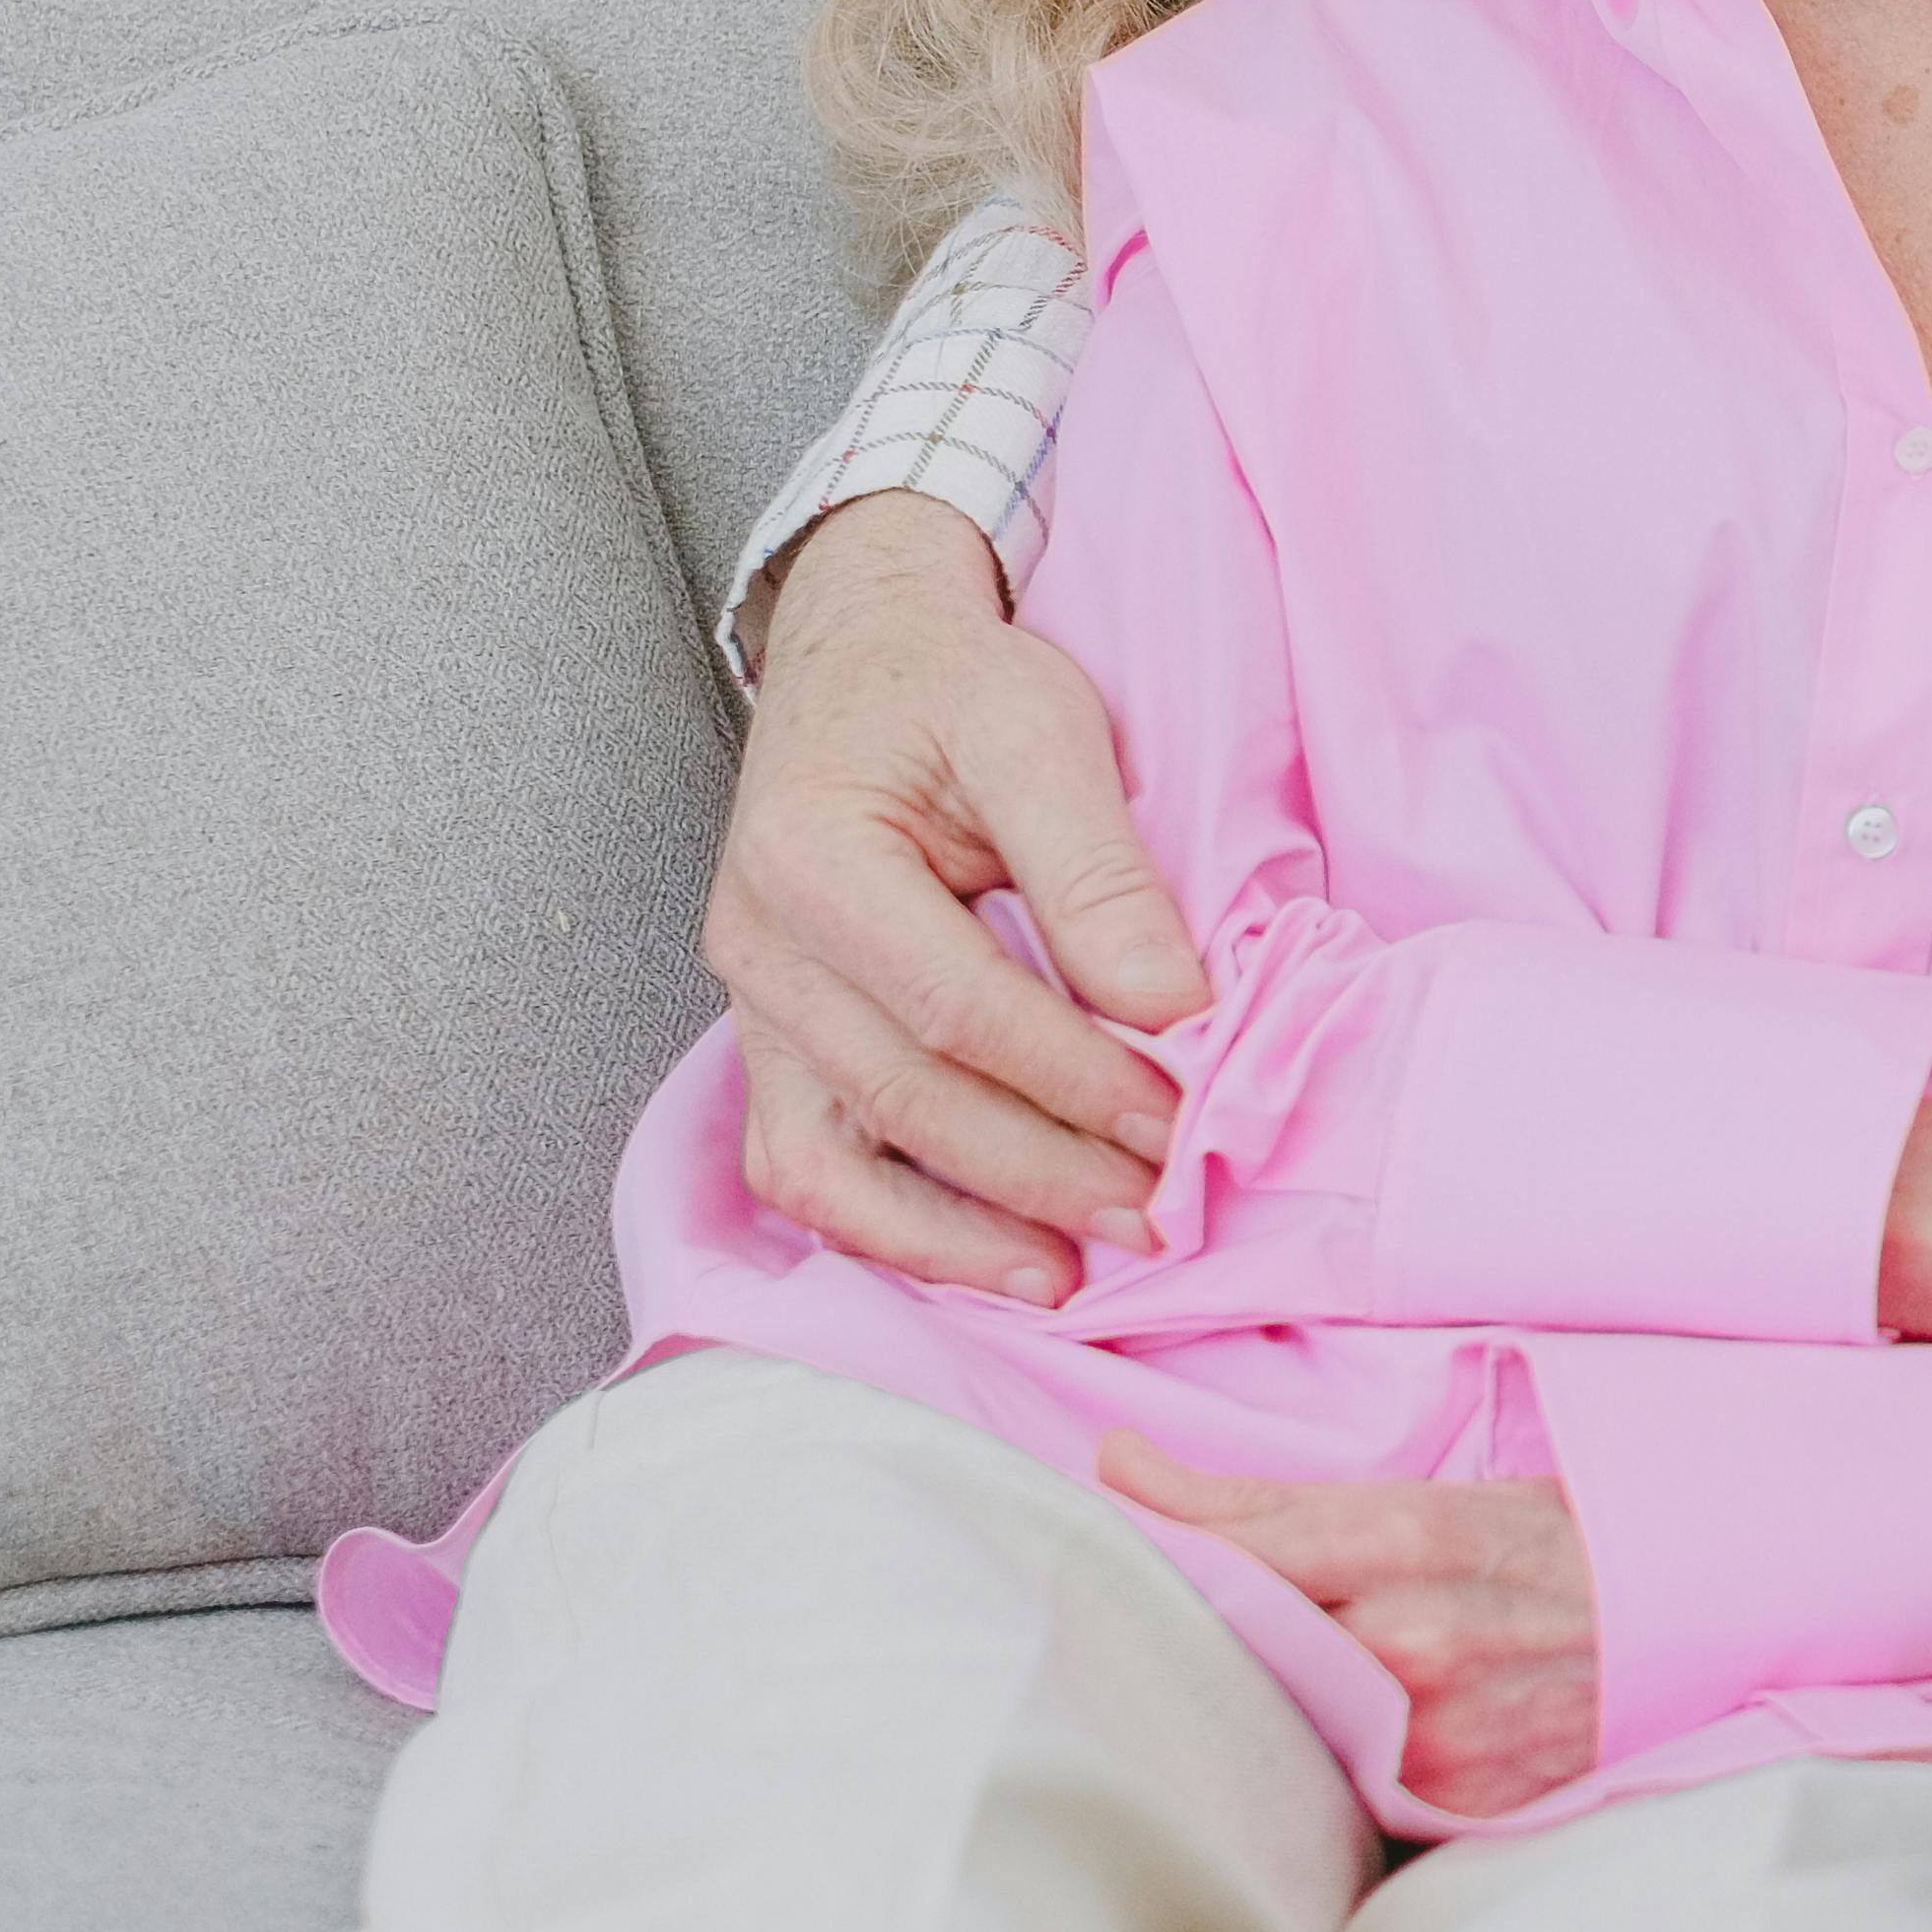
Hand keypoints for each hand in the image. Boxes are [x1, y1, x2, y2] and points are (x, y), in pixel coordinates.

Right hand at [711, 493, 1213, 1309]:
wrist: (867, 655)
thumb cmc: (954, 685)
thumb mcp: (1038, 729)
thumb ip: (1098, 871)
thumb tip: (1172, 1008)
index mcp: (809, 857)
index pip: (954, 1006)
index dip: (1071, 1074)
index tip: (1178, 1117)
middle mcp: (758, 947)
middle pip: (902, 1098)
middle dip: (1039, 1170)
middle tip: (1155, 1214)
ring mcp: (754, 1008)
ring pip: (828, 1167)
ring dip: (952, 1238)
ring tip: (1067, 1276)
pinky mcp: (774, 1045)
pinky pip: (805, 1169)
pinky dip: (889, 1229)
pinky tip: (986, 1253)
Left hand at [1099, 1439, 1598, 1817]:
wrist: (1683, 1620)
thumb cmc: (1541, 1545)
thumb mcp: (1418, 1496)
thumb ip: (1262, 1500)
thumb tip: (1118, 1465)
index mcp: (1403, 1542)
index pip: (1226, 1549)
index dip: (1150, 1539)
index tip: (1111, 1517)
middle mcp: (1411, 1645)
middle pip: (1233, 1649)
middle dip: (1182, 1631)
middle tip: (1143, 1619)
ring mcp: (1434, 1740)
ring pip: (1275, 1732)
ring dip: (1237, 1707)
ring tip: (1221, 1684)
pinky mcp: (1456, 1809)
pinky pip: (1340, 1797)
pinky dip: (1309, 1770)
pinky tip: (1300, 1748)